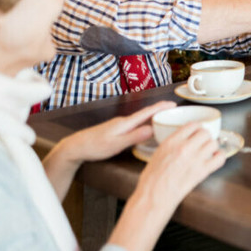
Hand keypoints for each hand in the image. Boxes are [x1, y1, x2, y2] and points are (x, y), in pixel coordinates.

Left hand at [59, 101, 176, 163]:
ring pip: (140, 120)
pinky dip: (145, 124)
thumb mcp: (116, 144)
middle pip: (145, 114)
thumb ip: (134, 137)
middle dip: (161, 111)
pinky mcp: (117, 130)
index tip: (173, 104)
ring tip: (165, 120)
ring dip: (153, 118)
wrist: (76, 147)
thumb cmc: (94, 147)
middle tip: (175, 112)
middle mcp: (124, 121)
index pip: (147, 112)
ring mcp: (120, 125)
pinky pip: (135, 125)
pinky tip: (146, 130)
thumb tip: (152, 129)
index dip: (160, 107)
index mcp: (125, 123)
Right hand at [135, 122, 225, 207]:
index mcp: (172, 142)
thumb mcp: (158, 153)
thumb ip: (172, 144)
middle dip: (205, 136)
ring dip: (212, 146)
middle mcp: (185, 148)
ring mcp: (195, 159)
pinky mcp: (202, 172)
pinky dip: (220, 157)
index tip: (197, 131)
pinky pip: (220, 158)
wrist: (154, 196)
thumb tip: (182, 140)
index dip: (197, 127)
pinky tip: (215, 158)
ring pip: (214, 143)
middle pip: (205, 132)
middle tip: (203, 142)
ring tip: (208, 150)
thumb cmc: (152, 179)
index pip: (193, 125)